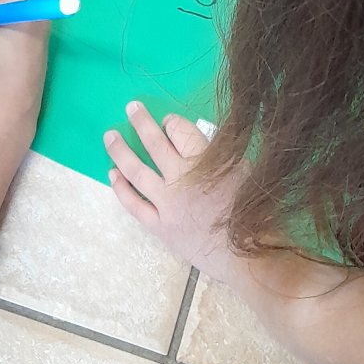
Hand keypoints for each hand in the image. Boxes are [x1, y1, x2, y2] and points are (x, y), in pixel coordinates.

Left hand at [106, 103, 243, 283]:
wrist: (248, 255)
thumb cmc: (253, 211)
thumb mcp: (244, 170)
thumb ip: (219, 155)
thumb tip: (197, 143)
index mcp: (205, 161)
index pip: (180, 130)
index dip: (172, 122)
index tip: (168, 121)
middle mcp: (181, 178)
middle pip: (155, 143)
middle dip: (141, 122)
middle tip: (130, 107)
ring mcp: (167, 203)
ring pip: (137, 171)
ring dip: (121, 151)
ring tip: (109, 135)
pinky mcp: (161, 226)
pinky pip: (135, 205)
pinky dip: (121, 189)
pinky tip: (112, 174)